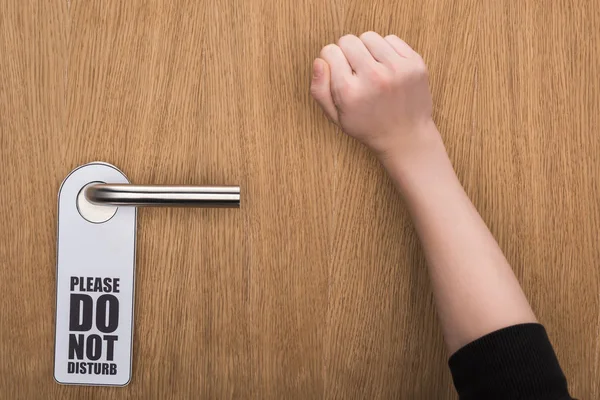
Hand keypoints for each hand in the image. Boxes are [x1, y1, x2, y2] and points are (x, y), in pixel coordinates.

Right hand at [310, 32, 438, 161]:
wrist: (406, 137)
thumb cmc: (368, 127)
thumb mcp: (336, 117)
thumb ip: (319, 89)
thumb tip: (319, 60)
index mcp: (350, 92)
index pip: (329, 52)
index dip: (331, 60)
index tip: (338, 72)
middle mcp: (373, 78)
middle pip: (347, 40)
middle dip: (346, 53)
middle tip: (354, 71)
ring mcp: (397, 69)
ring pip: (369, 37)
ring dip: (366, 49)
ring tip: (370, 68)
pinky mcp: (414, 63)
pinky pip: (391, 39)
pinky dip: (385, 50)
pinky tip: (386, 68)